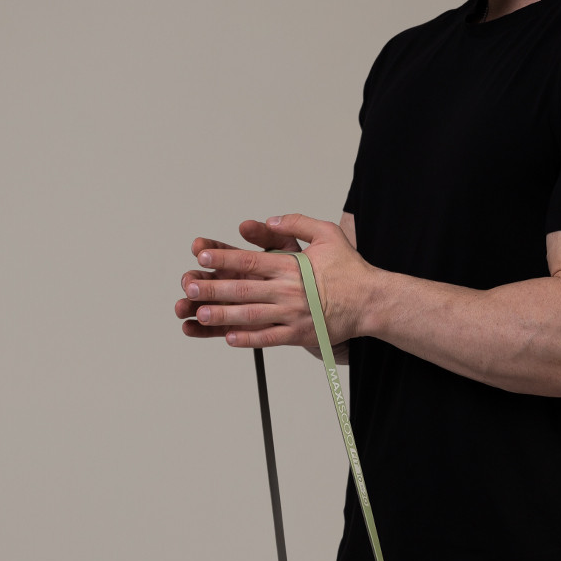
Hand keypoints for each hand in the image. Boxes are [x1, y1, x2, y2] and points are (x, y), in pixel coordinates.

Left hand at [175, 214, 373, 350]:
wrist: (371, 301)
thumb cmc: (350, 269)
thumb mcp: (327, 234)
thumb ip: (297, 223)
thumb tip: (270, 221)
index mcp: (292, 266)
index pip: (250, 260)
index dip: (223, 258)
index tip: (202, 256)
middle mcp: (288, 290)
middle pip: (242, 288)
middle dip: (212, 287)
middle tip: (189, 286)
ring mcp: (292, 314)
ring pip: (250, 314)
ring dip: (222, 314)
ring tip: (200, 313)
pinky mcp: (299, 334)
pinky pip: (268, 338)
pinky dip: (247, 338)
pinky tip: (229, 337)